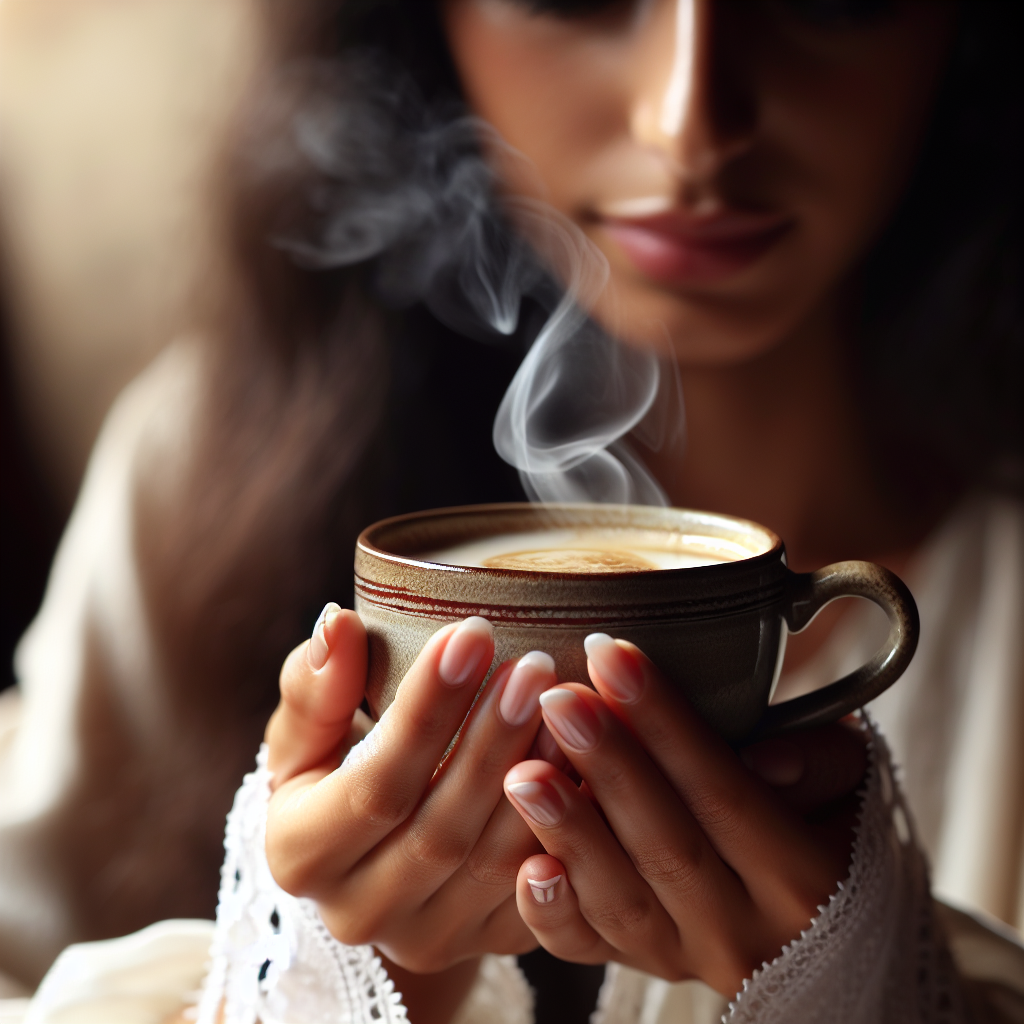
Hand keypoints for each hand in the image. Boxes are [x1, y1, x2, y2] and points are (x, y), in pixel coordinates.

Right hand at [264, 606, 555, 976]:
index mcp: (300, 857)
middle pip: (440, 830)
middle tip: (536, 664)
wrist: (371, 852)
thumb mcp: (306, 731)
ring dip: (540, 782)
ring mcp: (429, 939)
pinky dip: (570, 828)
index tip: (473, 633)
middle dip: (493, 740)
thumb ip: (316, 685)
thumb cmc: (334, 768)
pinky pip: (543, 895)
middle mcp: (359, 914)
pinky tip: (592, 763)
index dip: (426, 709)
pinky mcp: (488, 943)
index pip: (372, 784)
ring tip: (572, 705)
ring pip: (496, 865)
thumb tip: (338, 624)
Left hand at [503, 635, 866, 996]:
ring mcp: (689, 959)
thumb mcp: (851, 783)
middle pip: (668, 846)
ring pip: (622, 903)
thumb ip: (822, 762)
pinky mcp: (644, 968)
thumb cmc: (830, 821)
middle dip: (609, 766)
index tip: (612, 657)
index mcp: (807, 880)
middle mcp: (747, 932)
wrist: (822, 923)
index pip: (726, 793)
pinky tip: (525, 865)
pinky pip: (591, 951)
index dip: (666, 724)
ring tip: (523, 771)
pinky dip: (554, 913)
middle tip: (558, 699)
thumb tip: (765, 759)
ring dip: (570, 833)